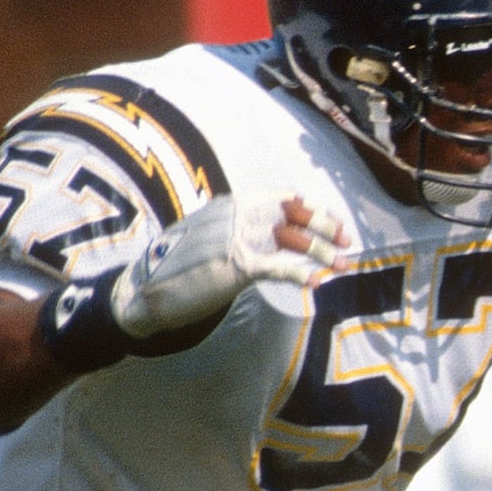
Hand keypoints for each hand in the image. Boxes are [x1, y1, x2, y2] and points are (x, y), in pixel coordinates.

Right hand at [40, 192, 348, 371]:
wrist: (143, 292)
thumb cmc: (178, 269)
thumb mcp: (211, 237)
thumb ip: (239, 231)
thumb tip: (269, 236)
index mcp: (232, 204)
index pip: (284, 198)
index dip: (313, 210)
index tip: (334, 226)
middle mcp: (236, 214)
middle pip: (294, 215)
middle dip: (326, 228)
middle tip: (348, 244)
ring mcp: (236, 237)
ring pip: (293, 240)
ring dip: (323, 254)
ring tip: (344, 267)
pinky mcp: (235, 264)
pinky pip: (279, 266)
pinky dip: (302, 274)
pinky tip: (317, 283)